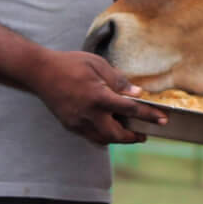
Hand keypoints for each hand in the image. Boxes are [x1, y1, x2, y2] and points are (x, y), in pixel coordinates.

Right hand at [28, 50, 169, 145]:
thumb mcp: (98, 65)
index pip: (130, 109)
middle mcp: (89, 113)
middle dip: (133, 137)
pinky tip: (109, 129)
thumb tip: (137, 93)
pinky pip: (90, 136)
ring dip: (118, 139)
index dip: (149, 115)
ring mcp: (78, 122)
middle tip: (144, 134)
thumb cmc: (70, 64)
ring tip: (129, 134)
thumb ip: (118, 80)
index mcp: (98, 96)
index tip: (162, 119)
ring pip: (103, 139)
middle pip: (117, 134)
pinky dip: (103, 136)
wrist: (39, 72)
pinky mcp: (70, 125)